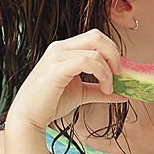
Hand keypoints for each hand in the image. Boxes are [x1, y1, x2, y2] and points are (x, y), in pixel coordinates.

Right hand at [6, 29, 127, 132]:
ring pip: (94, 50)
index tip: (118, 72)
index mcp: (66, 49)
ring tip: (109, 88)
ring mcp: (56, 56)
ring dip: (108, 70)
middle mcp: (60, 48)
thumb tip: (124, 94)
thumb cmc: (51, 103)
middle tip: (118, 75)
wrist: (29, 118)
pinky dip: (101, 73)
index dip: (112, 51)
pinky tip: (104, 88)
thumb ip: (100, 90)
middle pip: (97, 36)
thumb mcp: (82, 93)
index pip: (96, 37)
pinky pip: (86, 61)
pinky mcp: (55, 69)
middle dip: (114, 54)